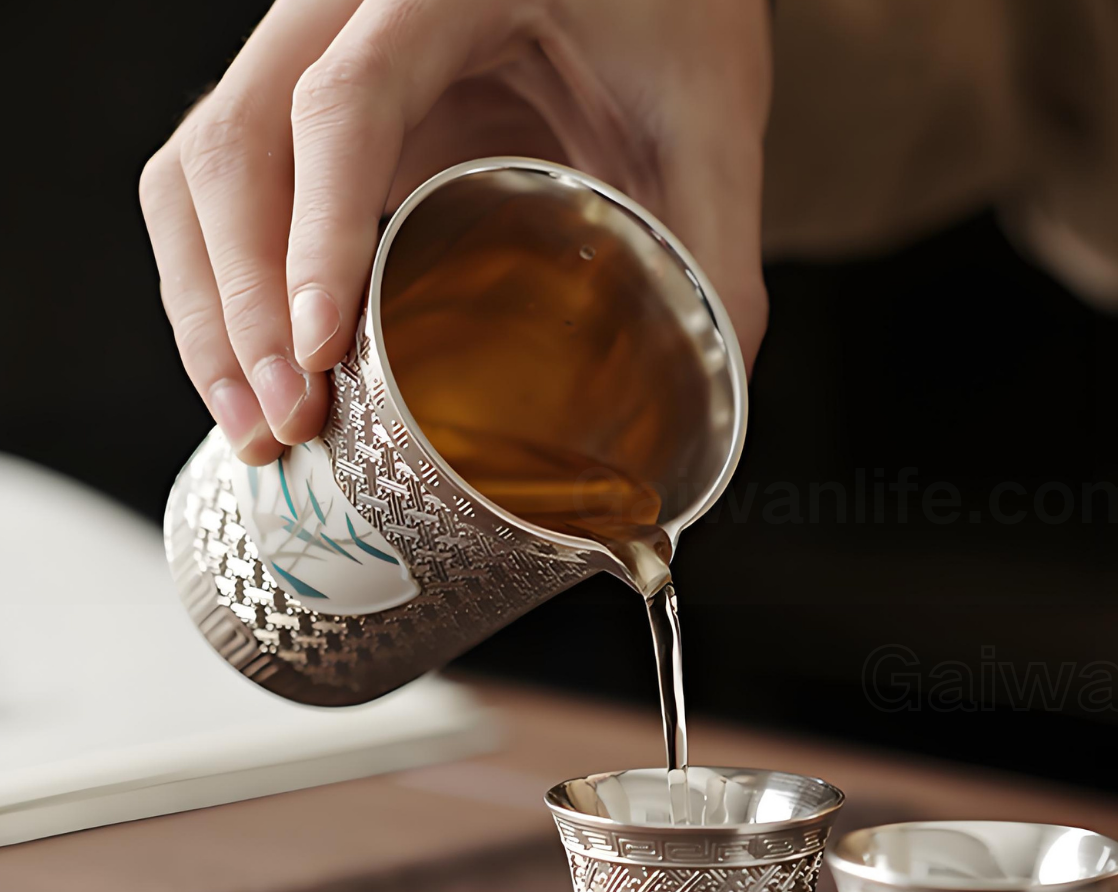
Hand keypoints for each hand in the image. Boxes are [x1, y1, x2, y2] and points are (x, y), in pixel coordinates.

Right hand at [140, 0, 770, 464]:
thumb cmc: (669, 5)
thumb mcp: (711, 118)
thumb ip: (716, 248)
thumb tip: (719, 395)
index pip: (345, 101)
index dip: (319, 228)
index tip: (323, 346)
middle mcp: (349, 9)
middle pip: (236, 143)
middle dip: (241, 300)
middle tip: (288, 422)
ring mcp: (316, 58)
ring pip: (199, 168)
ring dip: (210, 306)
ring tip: (260, 424)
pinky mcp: (316, 116)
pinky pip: (221, 190)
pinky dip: (220, 289)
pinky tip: (260, 378)